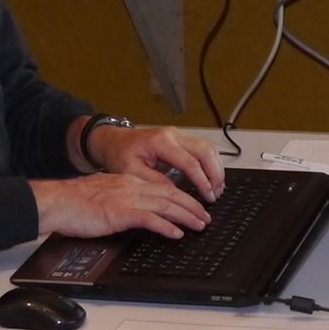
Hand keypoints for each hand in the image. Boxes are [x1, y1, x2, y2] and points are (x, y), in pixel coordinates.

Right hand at [31, 173, 210, 240]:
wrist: (57, 201)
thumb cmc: (74, 202)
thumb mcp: (103, 195)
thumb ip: (120, 199)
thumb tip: (133, 210)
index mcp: (127, 181)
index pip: (161, 187)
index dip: (181, 196)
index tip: (193, 204)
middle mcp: (131, 187)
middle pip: (170, 194)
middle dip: (191, 205)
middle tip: (205, 216)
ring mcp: (127, 199)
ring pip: (165, 204)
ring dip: (186, 215)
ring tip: (199, 224)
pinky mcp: (120, 213)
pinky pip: (150, 219)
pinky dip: (166, 226)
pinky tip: (177, 233)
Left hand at [86, 124, 225, 201]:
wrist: (112, 140)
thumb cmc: (119, 154)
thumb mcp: (131, 172)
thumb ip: (155, 182)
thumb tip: (176, 193)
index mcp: (161, 142)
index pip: (190, 162)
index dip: (202, 180)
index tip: (208, 195)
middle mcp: (173, 134)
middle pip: (205, 150)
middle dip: (215, 173)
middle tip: (216, 193)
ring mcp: (178, 134)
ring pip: (207, 147)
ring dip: (215, 168)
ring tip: (217, 188)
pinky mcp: (179, 138)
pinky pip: (202, 148)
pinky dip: (211, 162)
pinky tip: (212, 177)